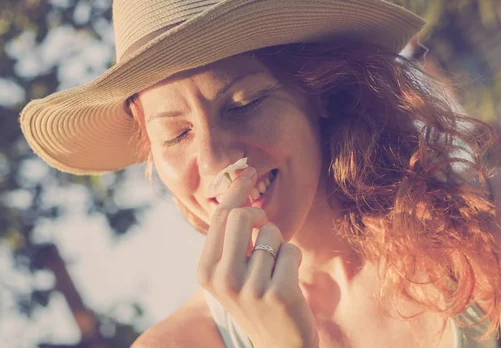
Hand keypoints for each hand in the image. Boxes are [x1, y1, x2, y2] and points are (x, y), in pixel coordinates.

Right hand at [197, 167, 319, 347]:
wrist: (278, 344)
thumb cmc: (255, 300)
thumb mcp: (231, 273)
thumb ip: (230, 239)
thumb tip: (239, 191)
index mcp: (206, 271)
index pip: (220, 217)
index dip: (236, 190)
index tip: (248, 171)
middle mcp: (223, 279)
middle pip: (243, 216)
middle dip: (261, 216)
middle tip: (267, 228)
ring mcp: (250, 288)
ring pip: (273, 233)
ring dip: (280, 246)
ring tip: (275, 271)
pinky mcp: (278, 292)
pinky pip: (292, 250)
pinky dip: (294, 259)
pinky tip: (288, 281)